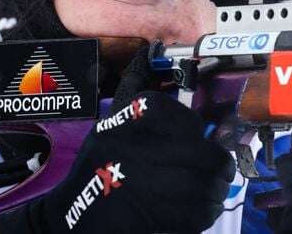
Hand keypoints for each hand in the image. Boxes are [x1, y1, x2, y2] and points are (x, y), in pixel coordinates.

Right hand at [0, 46, 235, 233]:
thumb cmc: (102, 166)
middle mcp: (131, 146)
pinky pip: (193, 213)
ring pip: (201, 185)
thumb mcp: (113, 126)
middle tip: (223, 174)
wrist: (68, 216)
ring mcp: (137, 182)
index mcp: (126, 119)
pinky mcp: (144, 215)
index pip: (184, 118)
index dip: (198, 132)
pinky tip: (203, 212)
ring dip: (215, 191)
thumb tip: (163, 74)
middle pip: (200, 152)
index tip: (202, 142)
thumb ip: (142, 104)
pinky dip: (206, 214)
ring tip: (216, 194)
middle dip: (220, 166)